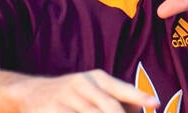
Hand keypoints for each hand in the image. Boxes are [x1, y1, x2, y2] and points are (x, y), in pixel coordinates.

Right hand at [15, 69, 158, 112]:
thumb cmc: (73, 93)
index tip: (155, 103)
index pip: (121, 89)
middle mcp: (82, 85)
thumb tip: (143, 107)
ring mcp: (66, 98)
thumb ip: (119, 98)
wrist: (32, 93)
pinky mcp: (52, 111)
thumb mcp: (95, 88)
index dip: (139, 97)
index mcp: (97, 78)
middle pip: (109, 108)